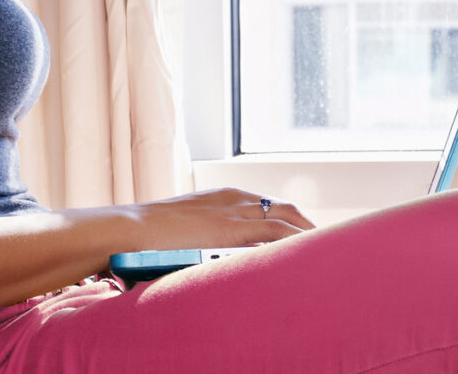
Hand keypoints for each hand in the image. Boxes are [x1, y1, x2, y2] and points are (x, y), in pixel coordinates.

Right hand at [122, 188, 314, 249]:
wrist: (128, 229)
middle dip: (308, 228)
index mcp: (223, 197)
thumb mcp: (184, 231)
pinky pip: (275, 233)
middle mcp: (234, 199)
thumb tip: (214, 260)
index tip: (306, 238)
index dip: (291, 222)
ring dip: (309, 235)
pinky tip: (309, 253)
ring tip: (329, 252)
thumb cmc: (147, 236)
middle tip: (327, 246)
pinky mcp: (231, 229)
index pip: (270, 206)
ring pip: (287, 219)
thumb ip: (206, 240)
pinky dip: (296, 240)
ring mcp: (234, 212)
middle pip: (286, 210)